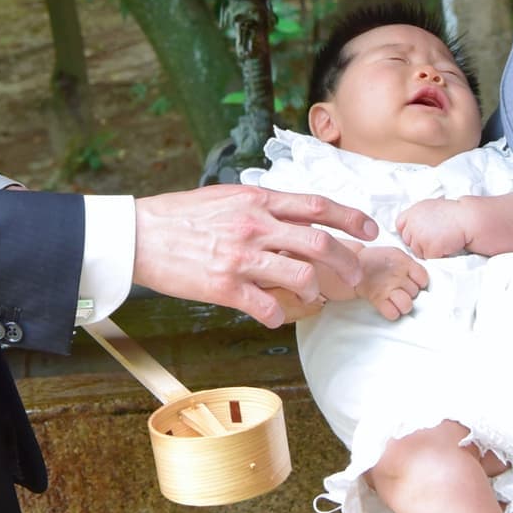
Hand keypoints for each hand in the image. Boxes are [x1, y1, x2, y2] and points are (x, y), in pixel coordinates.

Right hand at [133, 186, 377, 326]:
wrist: (141, 235)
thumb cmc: (181, 216)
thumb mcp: (226, 197)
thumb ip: (260, 206)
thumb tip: (289, 214)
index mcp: (257, 200)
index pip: (317, 205)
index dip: (351, 217)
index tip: (371, 229)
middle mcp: (255, 226)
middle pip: (319, 243)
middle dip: (347, 262)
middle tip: (356, 276)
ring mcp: (242, 257)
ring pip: (301, 276)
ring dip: (316, 291)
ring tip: (314, 297)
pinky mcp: (226, 286)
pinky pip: (267, 307)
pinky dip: (278, 315)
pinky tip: (274, 315)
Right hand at [354, 245, 428, 319]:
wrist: (355, 263)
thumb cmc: (377, 260)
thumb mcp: (396, 254)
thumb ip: (410, 266)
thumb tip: (422, 278)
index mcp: (404, 263)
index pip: (423, 278)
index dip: (420, 282)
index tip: (415, 283)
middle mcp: (397, 276)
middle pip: (415, 293)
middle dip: (410, 293)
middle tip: (402, 290)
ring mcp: (387, 288)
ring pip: (407, 305)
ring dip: (404, 305)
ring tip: (398, 301)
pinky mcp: (377, 299)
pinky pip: (392, 313)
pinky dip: (392, 312)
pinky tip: (389, 306)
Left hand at [396, 197, 468, 258]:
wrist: (466, 219)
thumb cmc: (452, 214)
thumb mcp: (429, 207)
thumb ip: (417, 217)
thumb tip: (410, 227)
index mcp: (412, 212)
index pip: (399, 225)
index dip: (408, 231)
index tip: (417, 233)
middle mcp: (412, 224)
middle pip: (408, 241)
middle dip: (418, 243)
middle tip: (434, 238)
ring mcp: (419, 237)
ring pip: (417, 252)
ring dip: (427, 250)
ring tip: (441, 240)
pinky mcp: (428, 248)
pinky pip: (428, 258)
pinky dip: (437, 255)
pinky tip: (445, 245)